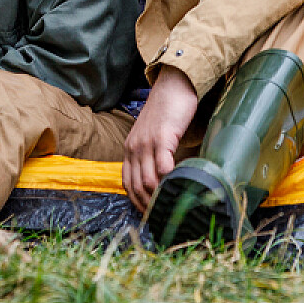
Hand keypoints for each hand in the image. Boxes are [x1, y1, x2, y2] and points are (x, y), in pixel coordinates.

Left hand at [122, 67, 198, 213]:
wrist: (173, 86)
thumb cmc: (166, 112)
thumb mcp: (151, 136)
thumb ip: (151, 155)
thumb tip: (161, 180)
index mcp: (129, 149)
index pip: (127, 183)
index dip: (136, 202)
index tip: (149, 214)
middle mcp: (134, 148)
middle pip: (136, 186)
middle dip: (148, 205)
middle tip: (162, 216)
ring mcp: (147, 143)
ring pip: (148, 180)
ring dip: (159, 197)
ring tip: (171, 206)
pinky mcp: (163, 137)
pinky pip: (163, 164)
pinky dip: (168, 179)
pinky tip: (177, 186)